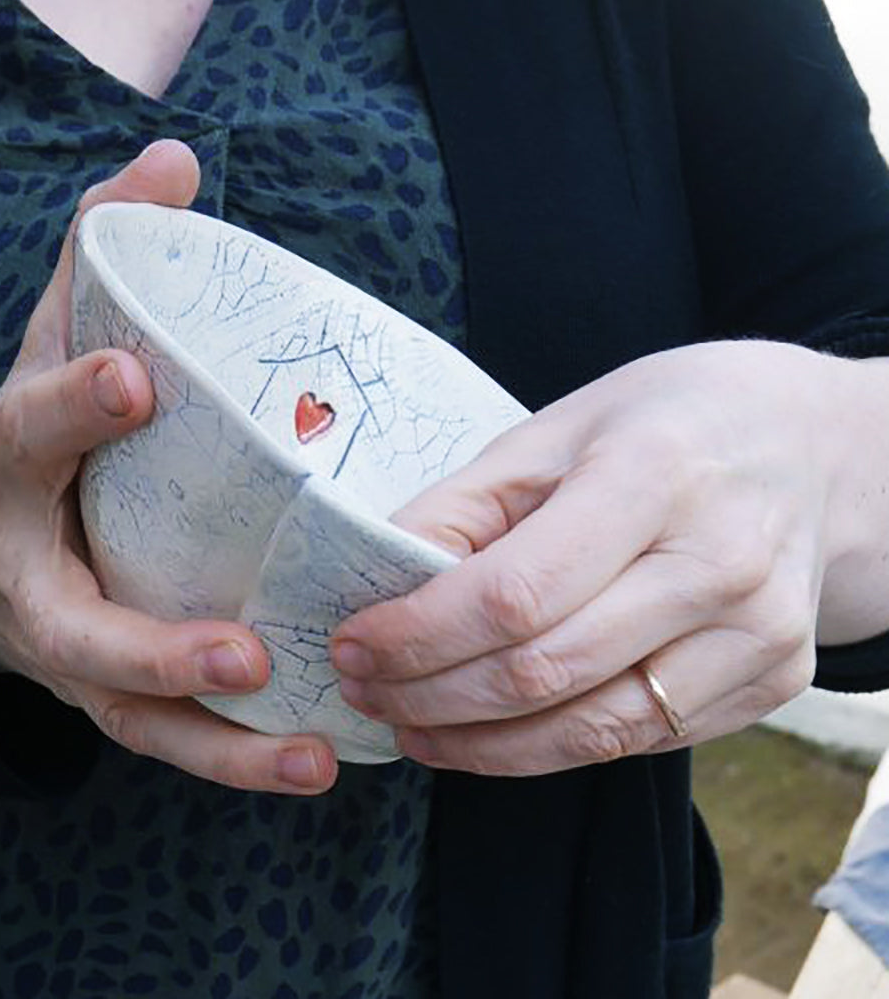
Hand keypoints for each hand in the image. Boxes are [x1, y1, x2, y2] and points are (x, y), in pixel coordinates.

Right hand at [0, 141, 336, 793]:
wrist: (12, 530)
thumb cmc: (56, 433)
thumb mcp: (66, 337)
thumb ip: (110, 253)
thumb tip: (176, 159)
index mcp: (12, 475)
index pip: (26, 438)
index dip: (69, 409)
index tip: (136, 379)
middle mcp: (28, 579)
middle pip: (75, 632)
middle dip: (154, 649)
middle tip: (243, 656)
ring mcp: (72, 654)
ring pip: (131, 716)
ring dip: (221, 745)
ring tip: (311, 758)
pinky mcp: (116, 696)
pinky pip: (173, 738)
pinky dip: (239, 757)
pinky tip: (317, 762)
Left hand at [330, 341, 887, 775]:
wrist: (817, 451)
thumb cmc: (675, 424)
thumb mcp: (562, 428)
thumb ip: (468, 504)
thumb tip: (380, 572)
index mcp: (656, 476)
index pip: (514, 593)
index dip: (418, 634)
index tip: (355, 644)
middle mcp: (719, 564)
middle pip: (542, 671)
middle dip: (430, 694)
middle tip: (366, 690)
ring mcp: (757, 635)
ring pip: (589, 729)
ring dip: (478, 744)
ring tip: (412, 725)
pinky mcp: (771, 683)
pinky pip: (636, 740)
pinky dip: (547, 749)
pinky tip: (491, 733)